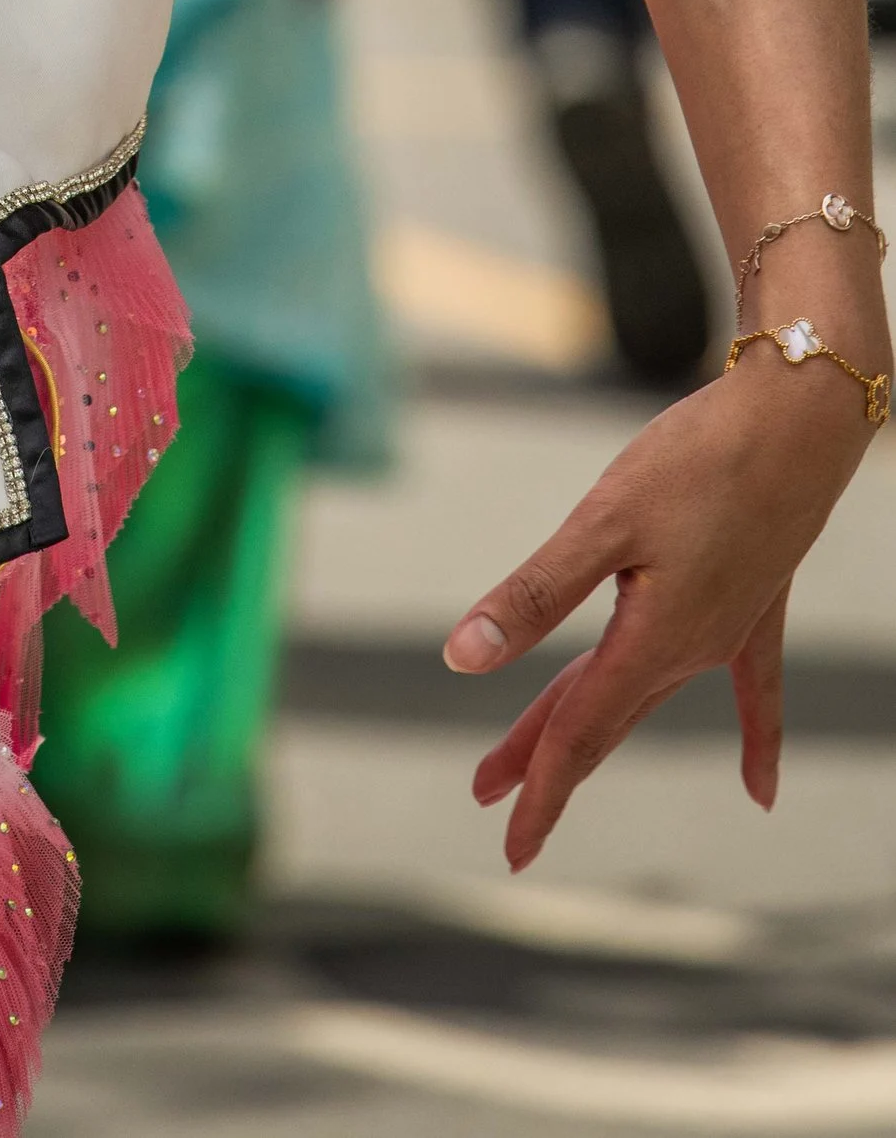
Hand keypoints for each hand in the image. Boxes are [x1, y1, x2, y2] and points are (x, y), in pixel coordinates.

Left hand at [442, 352, 871, 865]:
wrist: (797, 418)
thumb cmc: (699, 459)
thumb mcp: (601, 522)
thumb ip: (533, 594)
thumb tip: (463, 658)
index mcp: (653, 642)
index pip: (581, 732)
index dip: (537, 784)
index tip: (507, 841)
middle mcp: (691, 650)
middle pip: (602, 716)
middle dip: (542, 758)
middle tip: (485, 793)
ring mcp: (727, 628)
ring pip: (641, 691)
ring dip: (589, 722)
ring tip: (537, 756)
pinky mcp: (754, 601)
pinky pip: (748, 688)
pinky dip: (752, 739)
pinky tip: (761, 793)